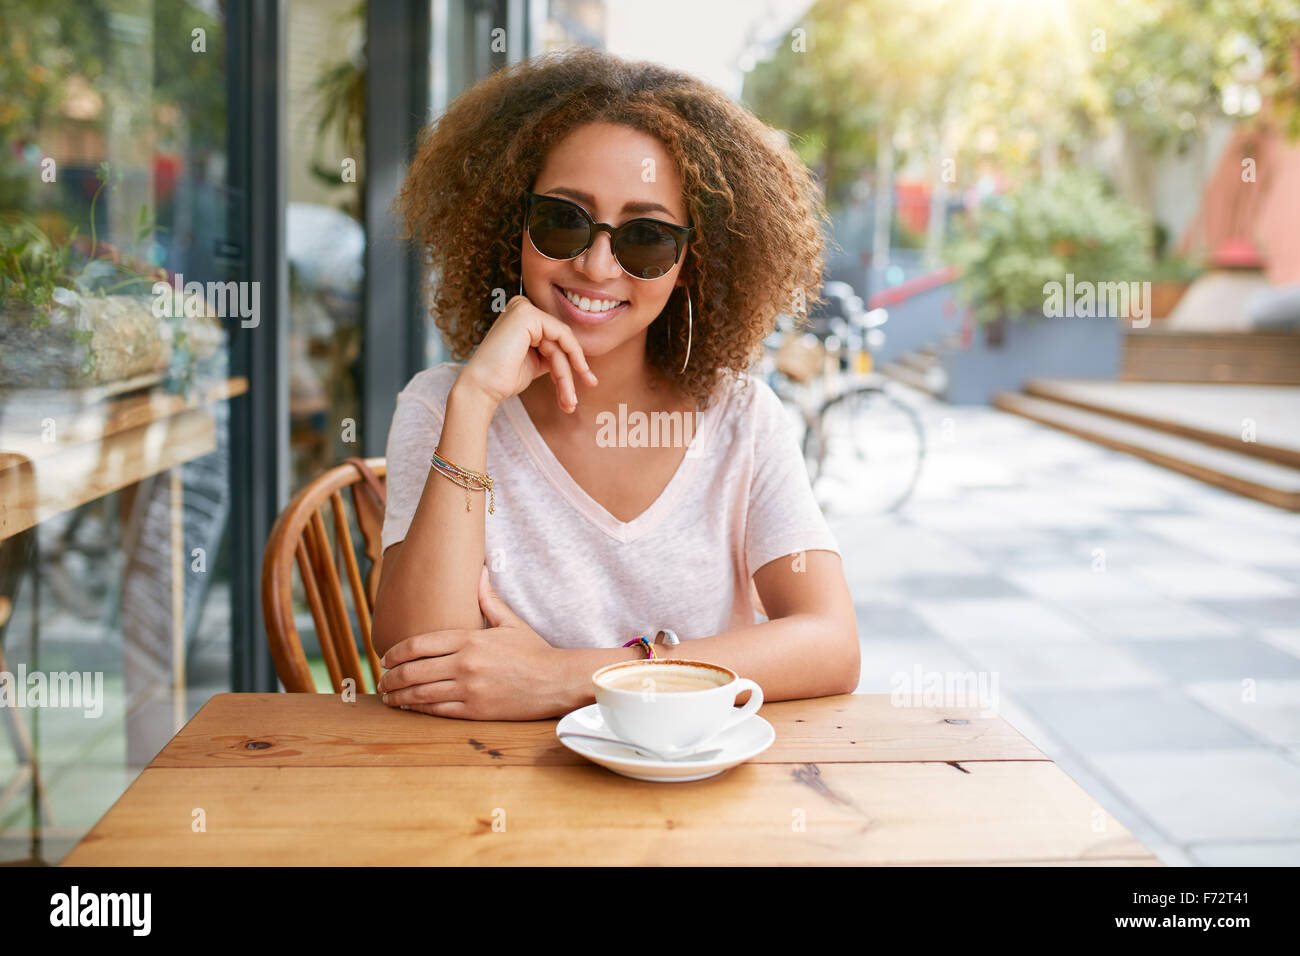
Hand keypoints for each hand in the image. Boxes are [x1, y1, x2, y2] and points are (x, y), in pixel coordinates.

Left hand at [376, 566, 567, 719]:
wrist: (556, 681)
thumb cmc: (533, 651)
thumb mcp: (510, 622)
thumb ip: (488, 599)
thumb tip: (480, 571)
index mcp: (469, 638)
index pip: (418, 644)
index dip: (395, 653)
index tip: (385, 658)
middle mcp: (464, 663)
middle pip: (412, 670)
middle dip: (390, 677)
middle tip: (380, 681)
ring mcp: (468, 688)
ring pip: (420, 693)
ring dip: (398, 695)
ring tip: (387, 697)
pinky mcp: (475, 710)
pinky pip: (437, 711)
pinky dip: (417, 710)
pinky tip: (408, 708)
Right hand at [458, 293, 597, 413]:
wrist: (483, 387)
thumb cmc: (504, 378)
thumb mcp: (536, 362)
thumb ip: (554, 352)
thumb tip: (580, 357)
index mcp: (522, 317)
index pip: (555, 336)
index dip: (571, 361)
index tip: (586, 382)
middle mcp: (522, 307)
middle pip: (560, 340)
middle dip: (573, 370)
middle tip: (576, 399)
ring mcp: (524, 308)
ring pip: (562, 342)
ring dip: (567, 375)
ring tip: (569, 401)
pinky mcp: (528, 315)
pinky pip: (562, 335)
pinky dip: (571, 357)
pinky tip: (575, 376)